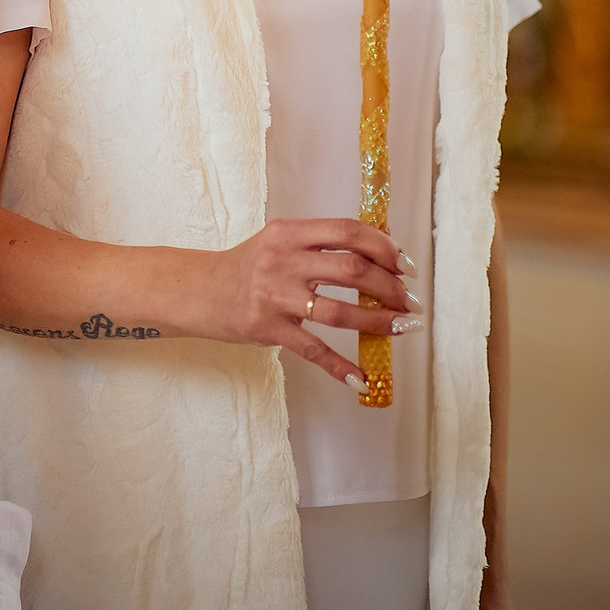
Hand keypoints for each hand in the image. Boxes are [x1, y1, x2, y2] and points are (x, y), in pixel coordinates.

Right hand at [193, 217, 420, 389]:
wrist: (200, 291)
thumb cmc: (247, 267)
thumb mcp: (279, 242)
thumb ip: (320, 243)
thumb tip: (378, 250)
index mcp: (288, 232)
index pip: (346, 231)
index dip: (384, 247)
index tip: (405, 265)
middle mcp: (282, 260)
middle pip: (351, 270)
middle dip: (390, 287)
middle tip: (409, 301)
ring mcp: (274, 296)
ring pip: (339, 311)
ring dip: (379, 321)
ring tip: (403, 327)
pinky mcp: (268, 329)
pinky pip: (313, 350)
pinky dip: (341, 366)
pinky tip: (363, 377)